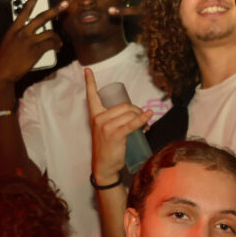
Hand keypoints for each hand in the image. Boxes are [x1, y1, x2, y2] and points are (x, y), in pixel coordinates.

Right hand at [0, 0, 65, 86]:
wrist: (2, 72)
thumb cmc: (6, 59)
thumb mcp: (9, 42)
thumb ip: (20, 35)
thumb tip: (36, 33)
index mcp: (14, 29)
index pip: (24, 10)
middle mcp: (22, 32)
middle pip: (41, 17)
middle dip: (55, 10)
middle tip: (65, 4)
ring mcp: (29, 41)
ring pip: (50, 33)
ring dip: (57, 38)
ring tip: (60, 42)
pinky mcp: (35, 51)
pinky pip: (50, 44)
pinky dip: (56, 45)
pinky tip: (57, 48)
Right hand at [85, 67, 151, 183]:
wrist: (104, 167)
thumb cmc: (107, 148)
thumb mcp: (104, 130)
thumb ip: (113, 120)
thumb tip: (134, 113)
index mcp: (94, 115)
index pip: (91, 96)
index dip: (89, 82)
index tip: (87, 70)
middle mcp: (98, 118)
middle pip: (123, 105)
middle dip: (136, 109)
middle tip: (142, 118)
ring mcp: (106, 126)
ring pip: (129, 113)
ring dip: (141, 117)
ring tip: (145, 125)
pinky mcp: (116, 134)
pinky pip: (132, 123)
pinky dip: (142, 119)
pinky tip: (148, 116)